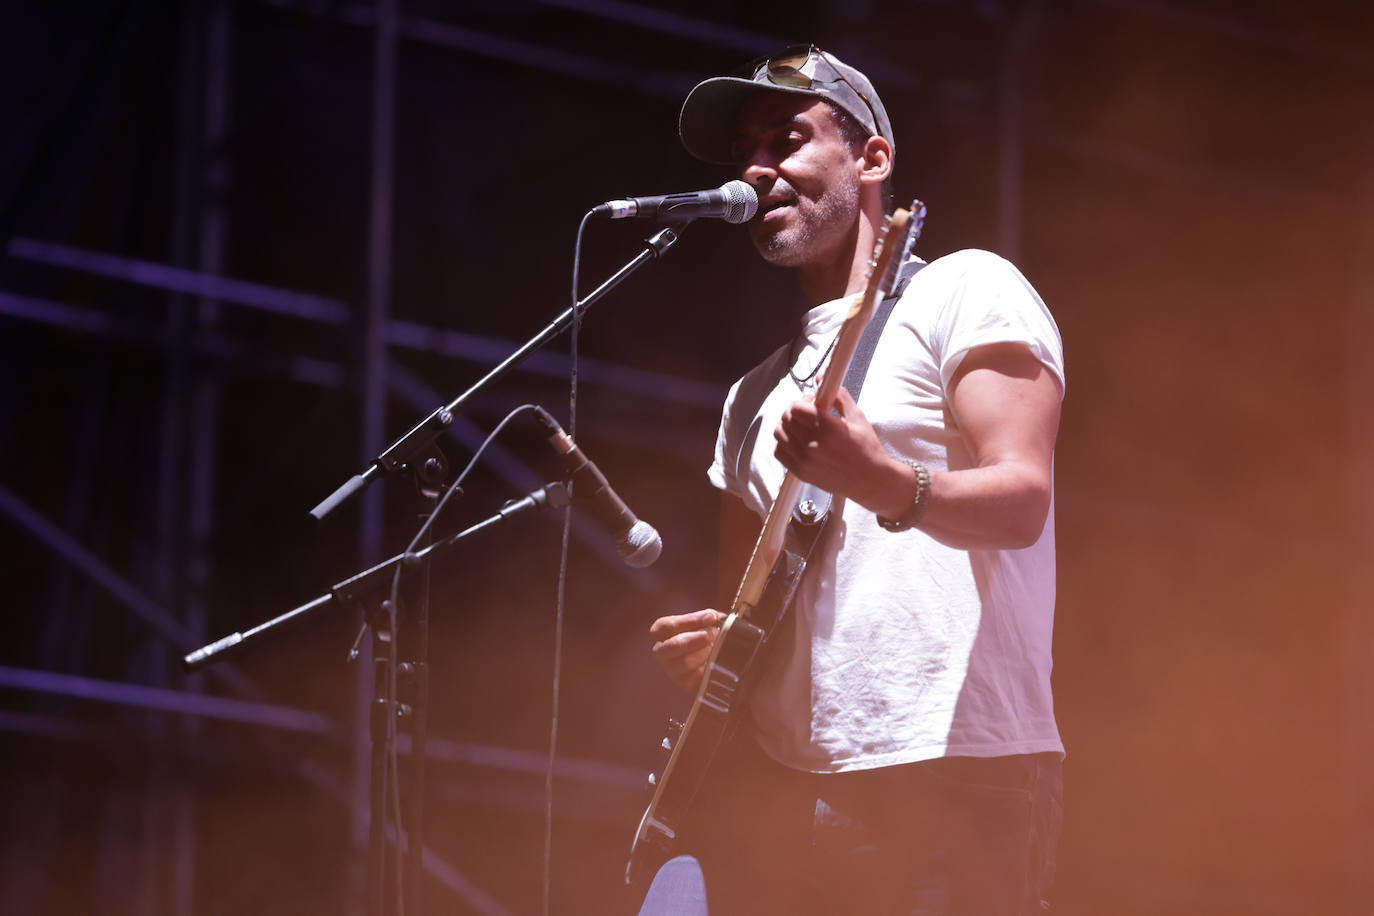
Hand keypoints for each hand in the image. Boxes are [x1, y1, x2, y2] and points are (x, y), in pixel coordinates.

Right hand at [649, 609, 725, 692]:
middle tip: (710, 636)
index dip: (690, 621)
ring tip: (714, 648)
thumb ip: (707, 615)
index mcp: (660, 632)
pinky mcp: (683, 683)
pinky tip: (713, 660)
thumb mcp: (703, 620)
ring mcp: (670, 669)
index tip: (710, 618)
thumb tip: (711, 617)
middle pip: (674, 645)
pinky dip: (708, 667)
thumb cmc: (703, 634)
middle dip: (696, 639)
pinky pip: (696, 676)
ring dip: (704, 653)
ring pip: (686, 662)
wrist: (711, 657)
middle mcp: (661, 651)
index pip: (667, 626)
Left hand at [772, 387, 908, 514]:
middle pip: (786, 418)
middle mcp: (813, 445)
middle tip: (808, 413)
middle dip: (796, 410)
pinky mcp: (801, 472)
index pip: (797, 407)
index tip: (813, 402)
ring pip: (779, 433)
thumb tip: (822, 379)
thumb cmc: (867, 448)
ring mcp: (805, 460)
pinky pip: (779, 452)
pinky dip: (784, 443)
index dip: (803, 400)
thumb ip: (838, 396)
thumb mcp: (858, 417)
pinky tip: (797, 441)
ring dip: (788, 425)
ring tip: (802, 427)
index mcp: (828, 429)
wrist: (871, 481)